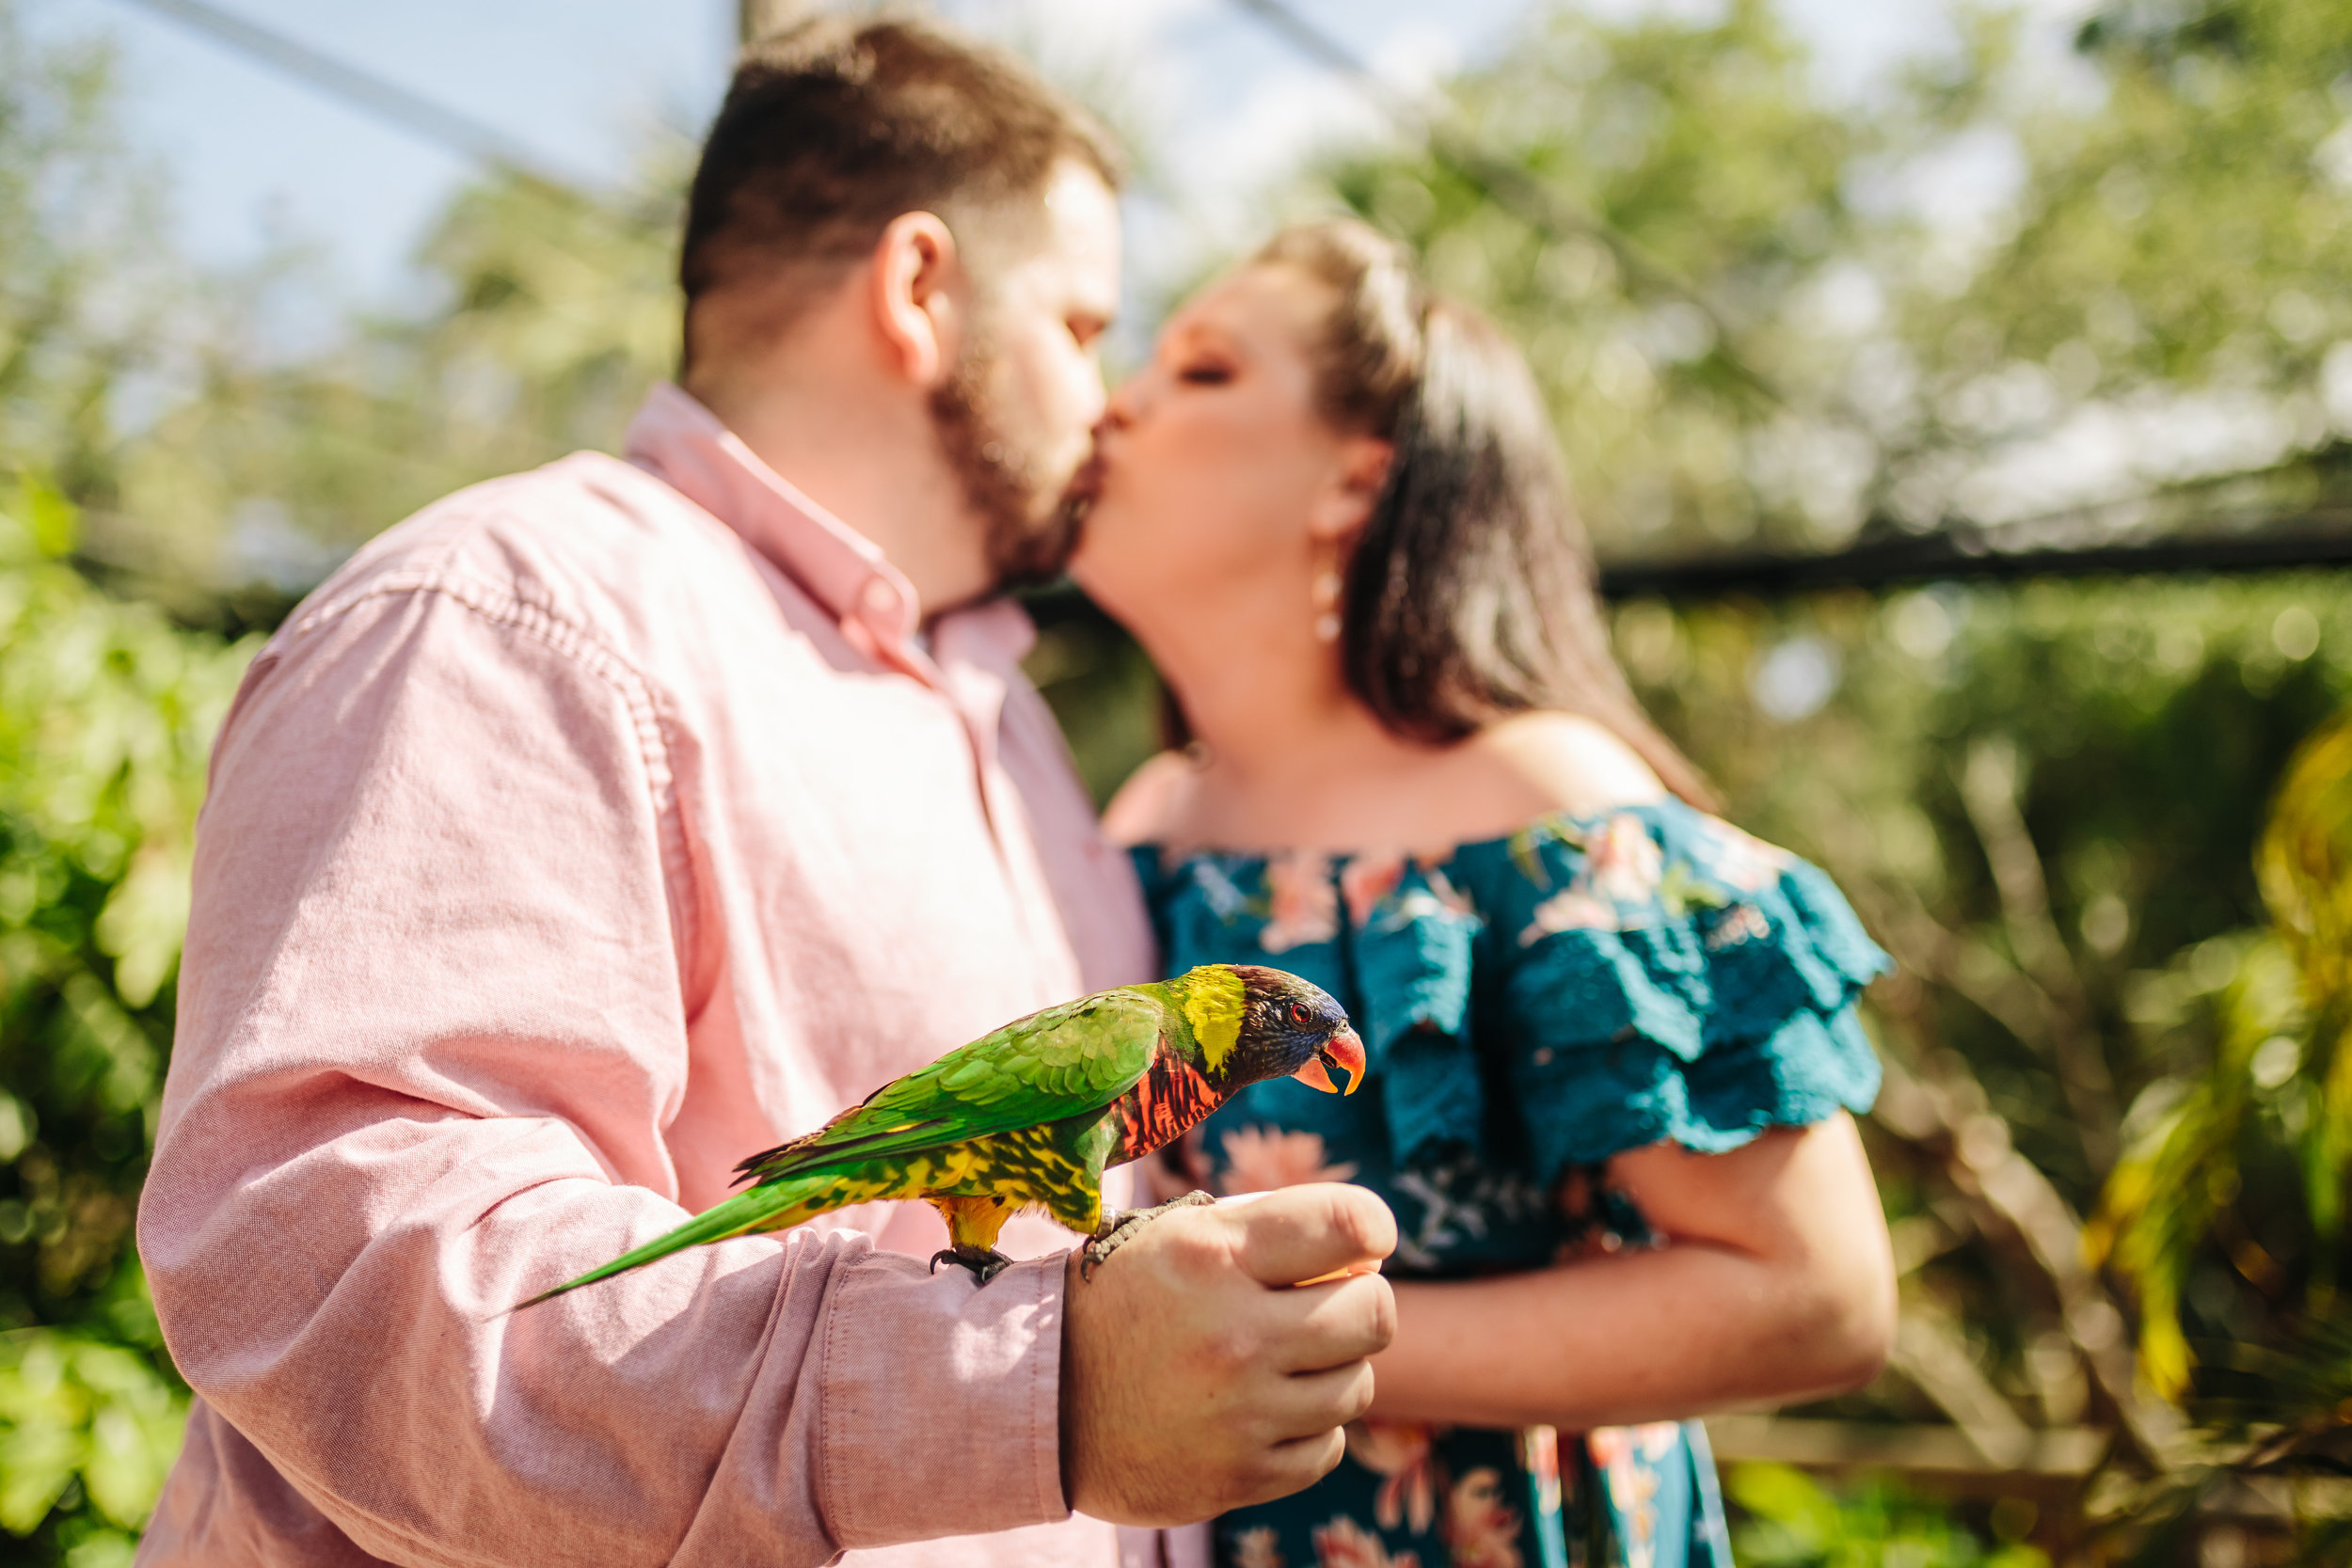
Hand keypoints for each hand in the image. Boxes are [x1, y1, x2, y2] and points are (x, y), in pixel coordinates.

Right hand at [1059, 1183, 1396, 1526]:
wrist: (1038, 1403)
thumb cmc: (1122, 1301)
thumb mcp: (1175, 1238)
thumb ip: (1266, 1230)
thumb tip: (1369, 1251)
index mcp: (1213, 1255)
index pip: (1350, 1223)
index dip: (1371, 1227)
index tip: (1364, 1241)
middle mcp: (1234, 1334)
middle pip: (1374, 1312)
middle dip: (1361, 1302)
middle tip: (1326, 1304)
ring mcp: (1240, 1413)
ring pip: (1357, 1385)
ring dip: (1331, 1369)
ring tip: (1280, 1361)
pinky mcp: (1240, 1475)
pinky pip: (1328, 1446)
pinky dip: (1308, 1429)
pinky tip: (1262, 1410)